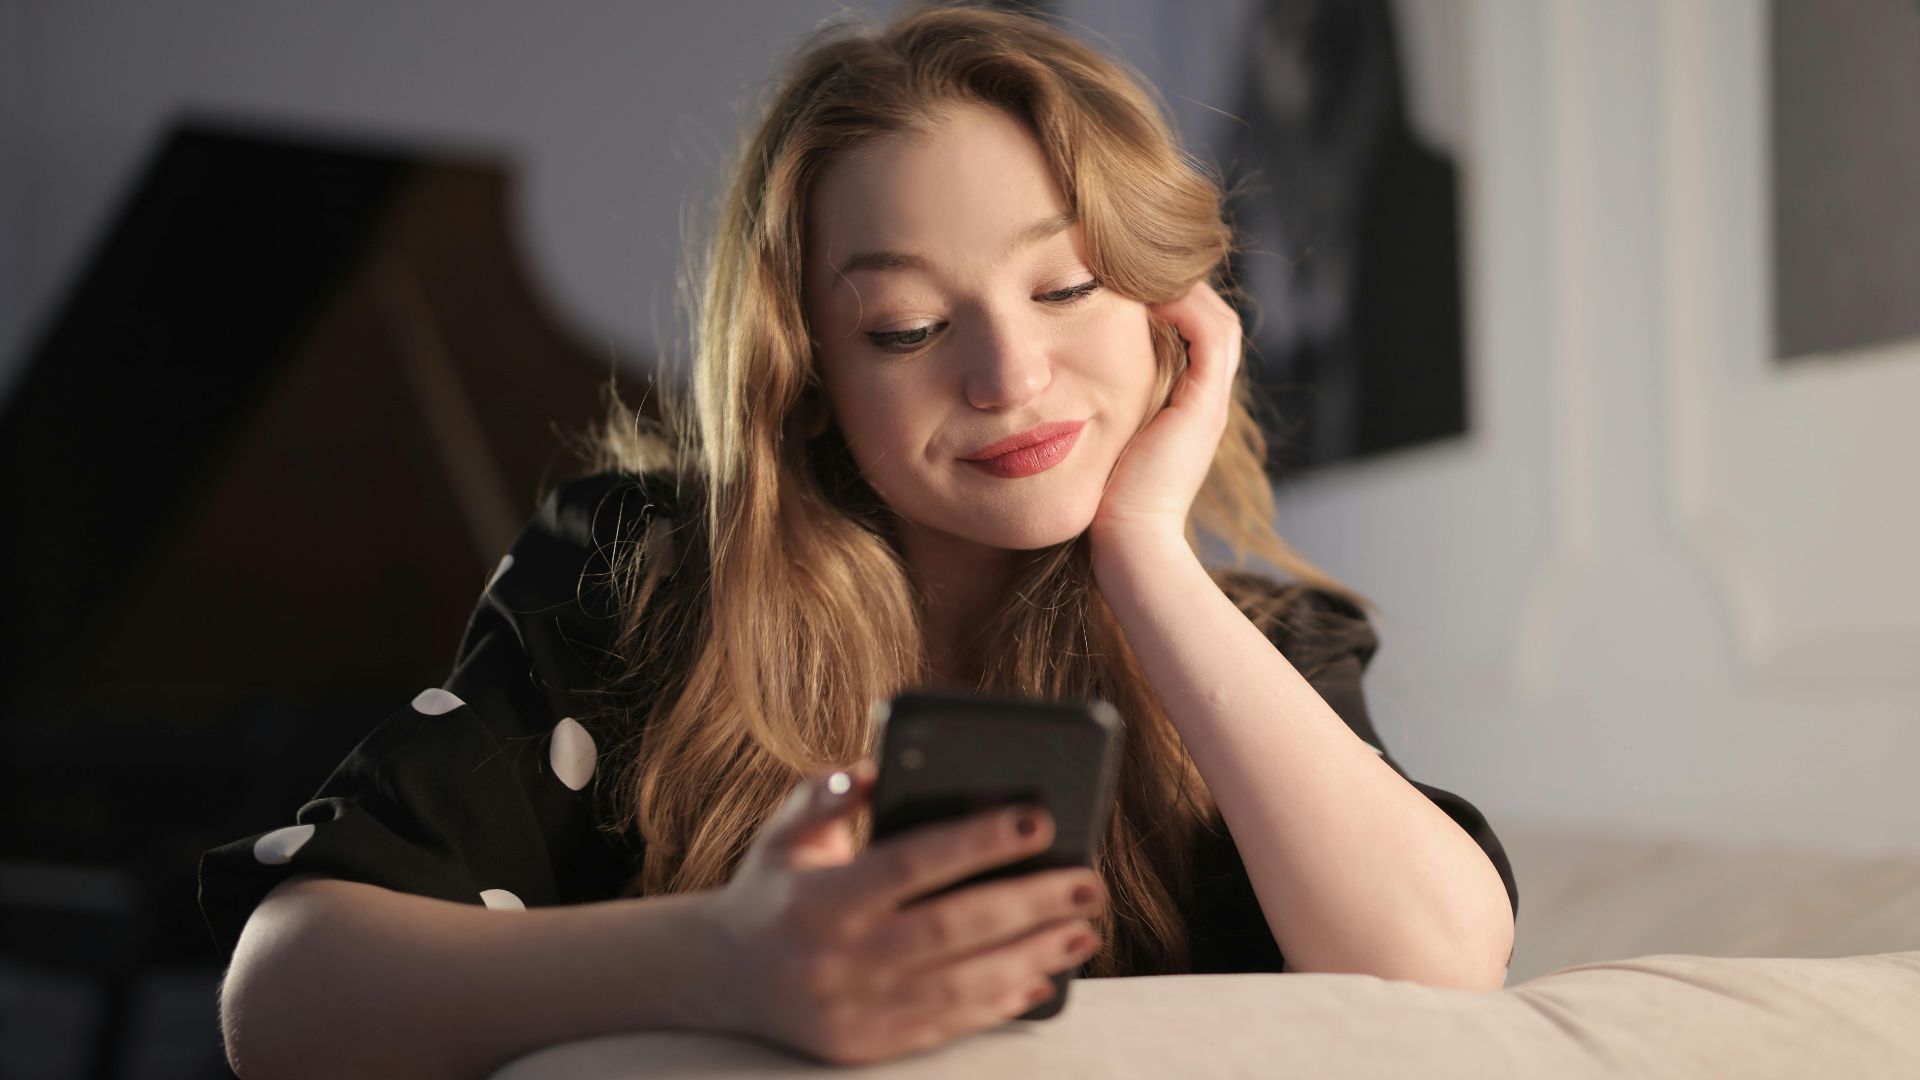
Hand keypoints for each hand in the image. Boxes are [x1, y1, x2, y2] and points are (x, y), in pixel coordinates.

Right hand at [706, 761, 1105, 1065]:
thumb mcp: (784, 831)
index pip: (910, 863)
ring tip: (1081, 930)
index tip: (1037, 817)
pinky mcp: (870, 1044)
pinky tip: (1042, 977)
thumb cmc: (773, 886)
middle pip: (951, 928)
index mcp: (818, 899)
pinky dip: (1001, 1002)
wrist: (723, 977)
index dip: (977, 840)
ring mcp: (856, 1009)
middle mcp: (838, 958)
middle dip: (1029, 903)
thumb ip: (827, 793)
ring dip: (1031, 957)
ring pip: (961, 984)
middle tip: (1088, 881)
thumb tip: (878, 768)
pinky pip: (949, 1023)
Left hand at [1089, 279, 1244, 551]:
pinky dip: (1185, 306)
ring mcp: (1209, 404)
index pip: (1189, 337)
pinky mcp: (1204, 407)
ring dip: (1183, 287)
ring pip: (1215, 320)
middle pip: (1208, 321)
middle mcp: (1204, 403)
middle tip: (1136, 258)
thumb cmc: (1101, 505)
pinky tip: (1148, 289)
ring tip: (1144, 263)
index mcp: (1184, 411)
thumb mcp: (1097, 445)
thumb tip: (1051, 388)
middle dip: (1176, 286)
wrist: (1128, 543)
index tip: (1121, 278)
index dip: (1165, 303)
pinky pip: (1210, 336)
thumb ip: (1090, 415)